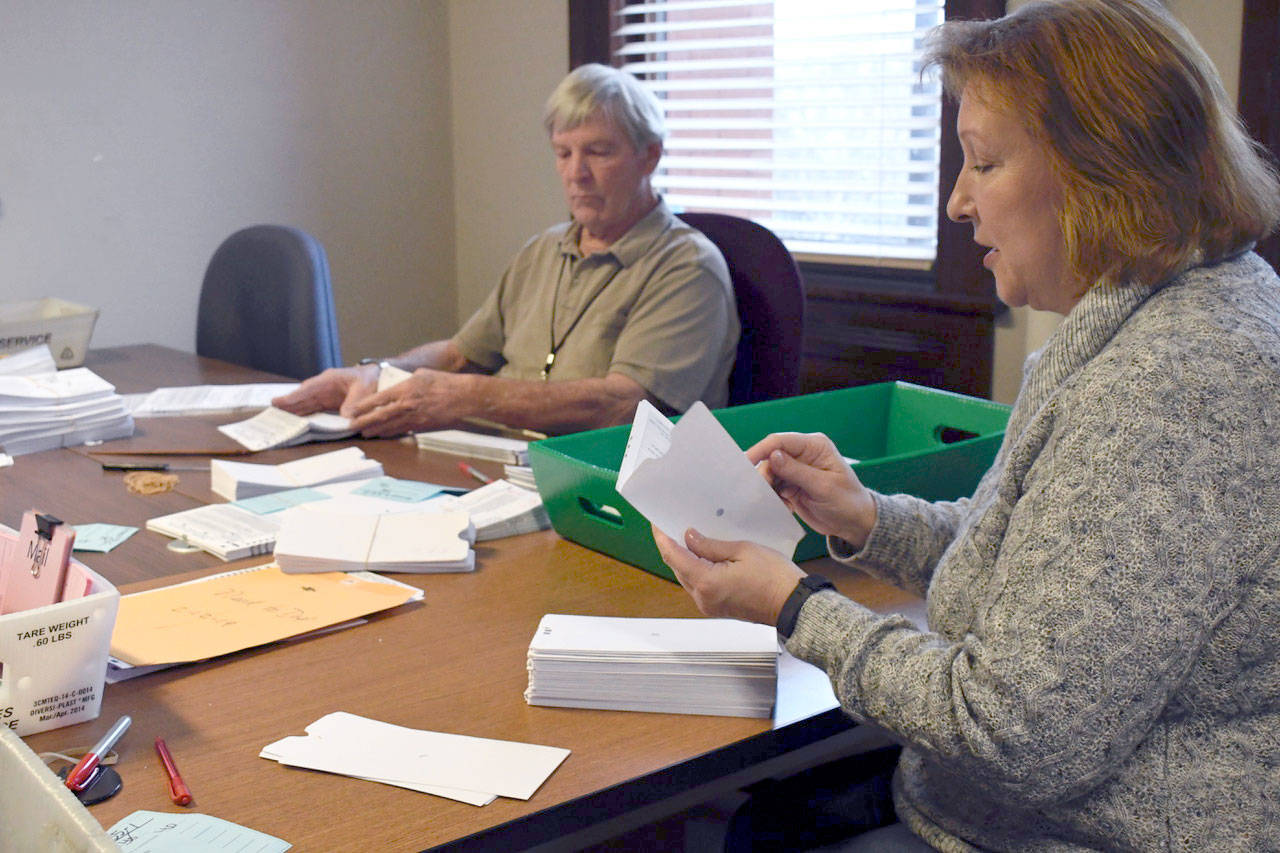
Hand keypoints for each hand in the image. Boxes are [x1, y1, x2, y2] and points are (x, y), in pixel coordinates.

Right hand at [272, 364, 379, 415]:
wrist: (377, 378)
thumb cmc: (369, 380)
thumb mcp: (364, 389)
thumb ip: (354, 403)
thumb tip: (345, 418)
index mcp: (329, 380)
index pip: (308, 389)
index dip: (293, 397)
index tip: (278, 402)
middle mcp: (322, 388)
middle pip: (301, 398)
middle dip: (287, 406)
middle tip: (271, 414)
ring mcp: (323, 397)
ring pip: (304, 405)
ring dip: (292, 413)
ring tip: (278, 421)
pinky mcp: (327, 405)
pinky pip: (312, 411)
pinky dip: (303, 417)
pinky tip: (294, 424)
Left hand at [344, 369, 471, 436]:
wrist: (463, 397)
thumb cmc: (445, 382)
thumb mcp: (422, 374)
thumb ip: (407, 380)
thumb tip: (398, 384)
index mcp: (405, 389)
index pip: (379, 399)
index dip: (363, 406)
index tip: (352, 410)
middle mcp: (407, 404)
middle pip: (380, 416)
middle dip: (364, 422)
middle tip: (352, 426)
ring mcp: (414, 417)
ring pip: (390, 426)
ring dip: (375, 430)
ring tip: (364, 433)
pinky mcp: (422, 426)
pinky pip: (403, 430)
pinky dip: (391, 433)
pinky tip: (384, 434)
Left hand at [653, 525, 803, 625]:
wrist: (794, 605)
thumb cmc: (775, 578)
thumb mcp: (743, 550)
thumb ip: (710, 545)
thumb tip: (689, 537)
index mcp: (706, 582)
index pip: (673, 556)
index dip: (662, 537)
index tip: (657, 522)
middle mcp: (703, 598)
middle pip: (677, 568)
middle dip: (672, 546)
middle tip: (670, 525)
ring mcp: (710, 606)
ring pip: (687, 577)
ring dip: (684, 558)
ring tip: (685, 536)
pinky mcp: (718, 608)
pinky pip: (699, 586)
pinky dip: (696, 569)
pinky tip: (701, 554)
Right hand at [746, 432, 875, 548]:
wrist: (854, 523)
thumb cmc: (847, 502)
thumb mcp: (824, 487)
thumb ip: (797, 471)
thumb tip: (772, 456)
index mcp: (814, 446)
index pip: (780, 441)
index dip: (760, 450)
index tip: (745, 463)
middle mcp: (802, 454)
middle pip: (770, 458)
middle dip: (763, 475)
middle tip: (762, 493)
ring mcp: (795, 470)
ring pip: (769, 474)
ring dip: (767, 489)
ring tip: (778, 503)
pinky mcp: (791, 485)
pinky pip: (772, 488)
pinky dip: (773, 498)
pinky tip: (785, 507)